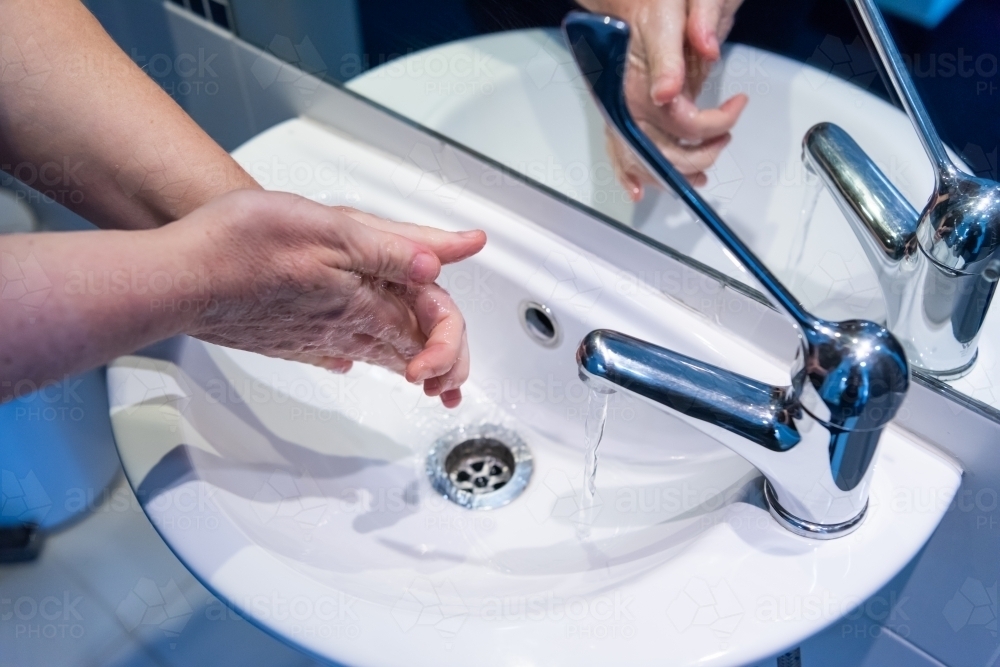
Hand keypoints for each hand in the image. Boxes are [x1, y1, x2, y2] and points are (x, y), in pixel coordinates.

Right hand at [175, 190, 486, 407]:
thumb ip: (390, 249)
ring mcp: (312, 338)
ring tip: (423, 377)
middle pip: (405, 349)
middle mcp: (342, 328)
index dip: (451, 331)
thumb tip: (436, 265)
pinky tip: (349, 359)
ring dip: (402, 365)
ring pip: (372, 353)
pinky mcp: (286, 339)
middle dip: (437, 362)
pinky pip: (333, 352)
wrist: (177, 279)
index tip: (458, 332)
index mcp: (363, 303)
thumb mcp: (331, 229)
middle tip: (454, 381)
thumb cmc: (241, 247)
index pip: (428, 324)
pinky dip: (356, 356)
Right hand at [578, 0, 747, 197]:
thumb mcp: (670, 15)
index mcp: (639, 85)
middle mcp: (625, 105)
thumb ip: (682, 41)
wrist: (631, 4)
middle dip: (699, 156)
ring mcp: (620, 114)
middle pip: (661, 152)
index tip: (737, 105)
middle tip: (725, 138)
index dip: (715, 123)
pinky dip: (628, 175)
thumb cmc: (652, 6)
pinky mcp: (618, 116)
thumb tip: (685, 75)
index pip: (682, 123)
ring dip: (671, 176)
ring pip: (643, 161)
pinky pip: (618, 152)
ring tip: (699, 176)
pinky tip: (637, 191)